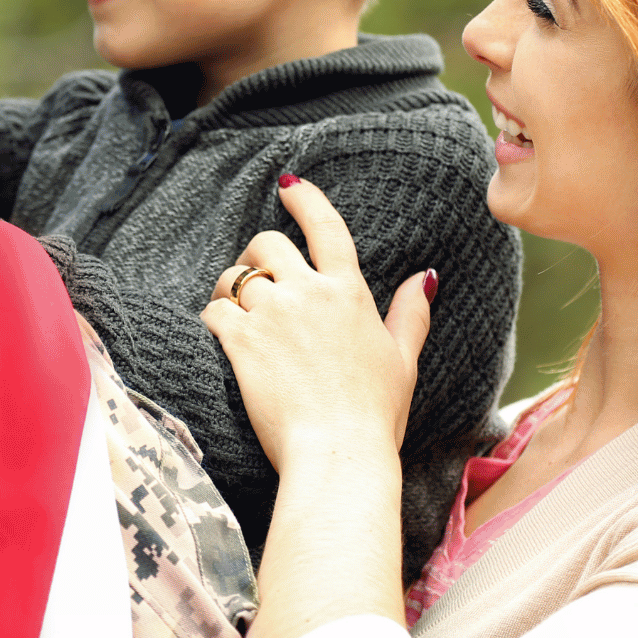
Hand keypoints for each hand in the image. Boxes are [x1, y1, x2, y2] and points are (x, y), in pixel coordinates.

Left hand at [201, 175, 434, 473]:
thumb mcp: (403, 360)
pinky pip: (214, 310)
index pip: (326, 228)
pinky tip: (221, 335)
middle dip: (255, 255)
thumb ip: (410, 314)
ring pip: (235, 277)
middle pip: (267, 245)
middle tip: (255, 279)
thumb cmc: (374, 414)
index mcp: (349, 293)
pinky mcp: (241, 341)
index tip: (289, 185)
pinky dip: (213, 318)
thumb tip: (424, 277)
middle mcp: (309, 294)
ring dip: (230, 290)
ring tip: (235, 313)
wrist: (338, 452)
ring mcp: (273, 315)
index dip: (306, 200)